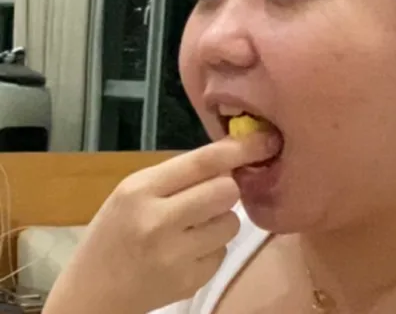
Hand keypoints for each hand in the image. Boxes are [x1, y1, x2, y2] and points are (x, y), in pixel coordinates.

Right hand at [42, 134, 274, 313]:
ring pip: (231, 222)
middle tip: (211, 195)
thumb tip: (230, 158)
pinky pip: (223, 251)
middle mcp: (159, 221)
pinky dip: (212, 247)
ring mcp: (175, 256)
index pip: (203, 161)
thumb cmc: (112, 232)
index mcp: (141, 189)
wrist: (90, 295)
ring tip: (194, 227)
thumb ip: (177, 175)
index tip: (266, 139)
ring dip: (221, 219)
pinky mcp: (190, 283)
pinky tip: (188, 251)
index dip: (240, 148)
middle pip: (227, 190)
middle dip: (227, 188)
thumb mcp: (133, 191)